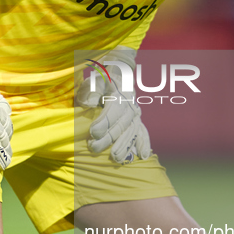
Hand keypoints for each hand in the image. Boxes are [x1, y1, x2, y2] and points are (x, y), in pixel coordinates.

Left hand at [76, 47, 150, 162]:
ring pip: (131, 132)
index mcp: (119, 94)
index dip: (103, 122)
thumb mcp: (94, 81)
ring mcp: (135, 115)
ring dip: (124, 145)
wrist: (119, 75)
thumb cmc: (102, 80)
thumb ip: (90, 91)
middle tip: (94, 148)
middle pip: (120, 125)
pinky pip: (142, 133)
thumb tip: (89, 103)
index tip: (93, 133)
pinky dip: (144, 144)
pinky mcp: (137, 121)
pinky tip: (143, 156)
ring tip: (115, 158)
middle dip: (108, 138)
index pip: (113, 111)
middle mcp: (130, 106)